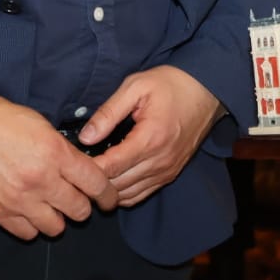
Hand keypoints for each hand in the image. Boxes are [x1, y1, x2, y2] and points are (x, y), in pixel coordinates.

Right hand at [0, 97, 118, 239]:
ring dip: (56, 218)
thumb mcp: (42, 125)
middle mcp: (41, 180)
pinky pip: (27, 233)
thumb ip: (64, 151)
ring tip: (49, 205)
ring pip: (55, 228)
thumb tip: (81, 169)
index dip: (108, 195)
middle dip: (82, 206)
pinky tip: (28, 211)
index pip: (96, 184)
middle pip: (79, 211)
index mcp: (55, 154)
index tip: (109, 199)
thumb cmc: (1, 120)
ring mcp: (19, 200)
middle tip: (76, 199)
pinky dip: (31, 225)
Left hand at [81, 66, 222, 206]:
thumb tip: (86, 137)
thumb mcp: (136, 86)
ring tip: (90, 176)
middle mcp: (160, 161)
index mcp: (150, 139)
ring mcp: (167, 171)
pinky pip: (142, 194)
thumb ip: (109, 112)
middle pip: (117, 186)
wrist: (208, 91)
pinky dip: (124, 192)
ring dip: (108, 190)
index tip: (72, 161)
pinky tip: (111, 180)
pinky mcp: (171, 174)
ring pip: (129, 195)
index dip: (88, 168)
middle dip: (94, 181)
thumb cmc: (172, 84)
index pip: (111, 167)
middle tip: (76, 169)